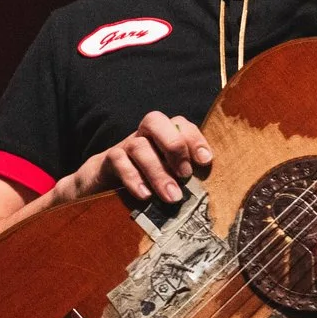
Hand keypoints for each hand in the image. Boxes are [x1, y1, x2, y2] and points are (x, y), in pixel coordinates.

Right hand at [61, 112, 212, 206]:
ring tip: (172, 196)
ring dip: (158, 172)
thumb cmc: (148, 179)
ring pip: (140, 146)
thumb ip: (186, 175)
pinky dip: (133, 178)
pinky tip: (145, 195)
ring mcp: (126, 145)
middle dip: (173, 146)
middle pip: (155, 121)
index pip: (180, 124)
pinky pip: (119, 161)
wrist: (105, 185)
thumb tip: (210, 190)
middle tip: (185, 175)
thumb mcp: (170, 175)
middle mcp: (144, 134)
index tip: (205, 162)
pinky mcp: (109, 160)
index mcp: (164, 134)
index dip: (194, 139)